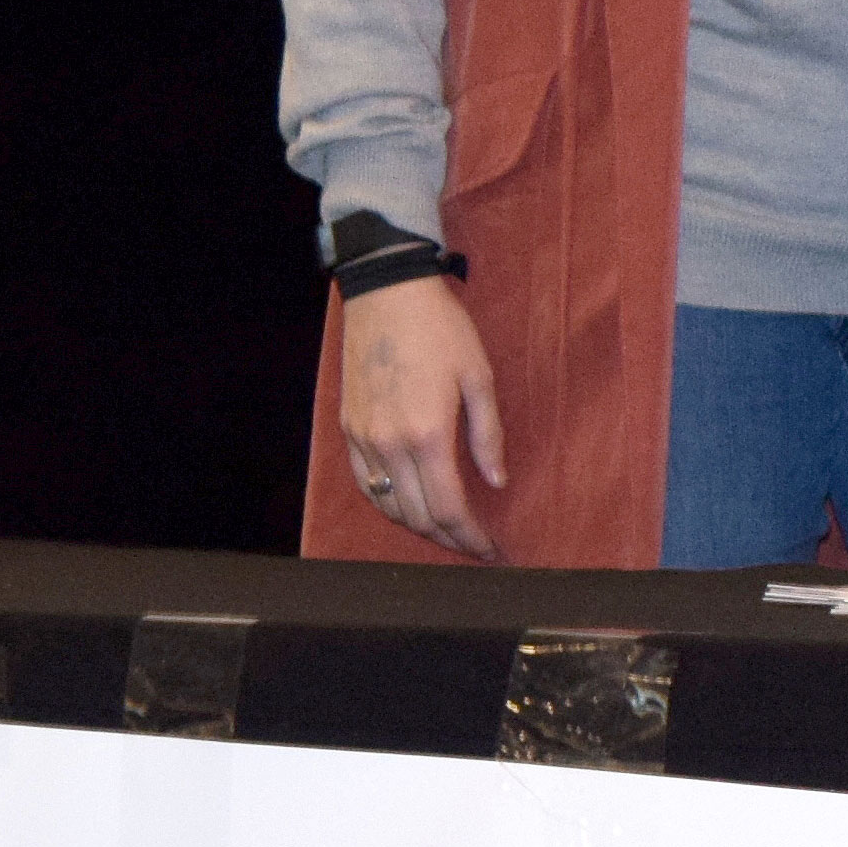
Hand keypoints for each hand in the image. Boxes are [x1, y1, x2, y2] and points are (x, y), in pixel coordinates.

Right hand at [339, 275, 506, 556]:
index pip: (447, 508)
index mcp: (428, 434)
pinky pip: (367, 486)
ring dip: (418, 526)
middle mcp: (390, 446)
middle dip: (448, 538)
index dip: (469, 536)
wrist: (388, 296)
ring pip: (389, 506)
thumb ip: (488, 434)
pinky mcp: (350, 431)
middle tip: (475, 545)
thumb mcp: (479, 376)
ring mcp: (365, 441)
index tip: (491, 550)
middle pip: (417, 516)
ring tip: (447, 529)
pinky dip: (389, 504)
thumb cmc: (441, 329)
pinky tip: (409, 504)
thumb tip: (497, 481)